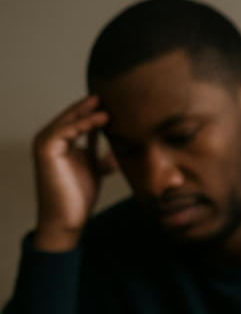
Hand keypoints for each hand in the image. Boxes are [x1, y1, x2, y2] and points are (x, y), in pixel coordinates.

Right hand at [31, 95, 117, 251]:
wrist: (67, 218)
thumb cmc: (78, 195)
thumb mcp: (96, 168)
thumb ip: (103, 156)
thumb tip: (121, 149)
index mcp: (62, 142)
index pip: (77, 120)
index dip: (94, 111)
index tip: (115, 103)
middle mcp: (52, 139)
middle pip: (72, 116)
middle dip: (90, 106)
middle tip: (110, 95)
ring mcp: (46, 143)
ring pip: (69, 120)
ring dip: (87, 112)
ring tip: (107, 105)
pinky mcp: (46, 149)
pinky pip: (65, 130)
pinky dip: (83, 123)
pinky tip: (102, 119)